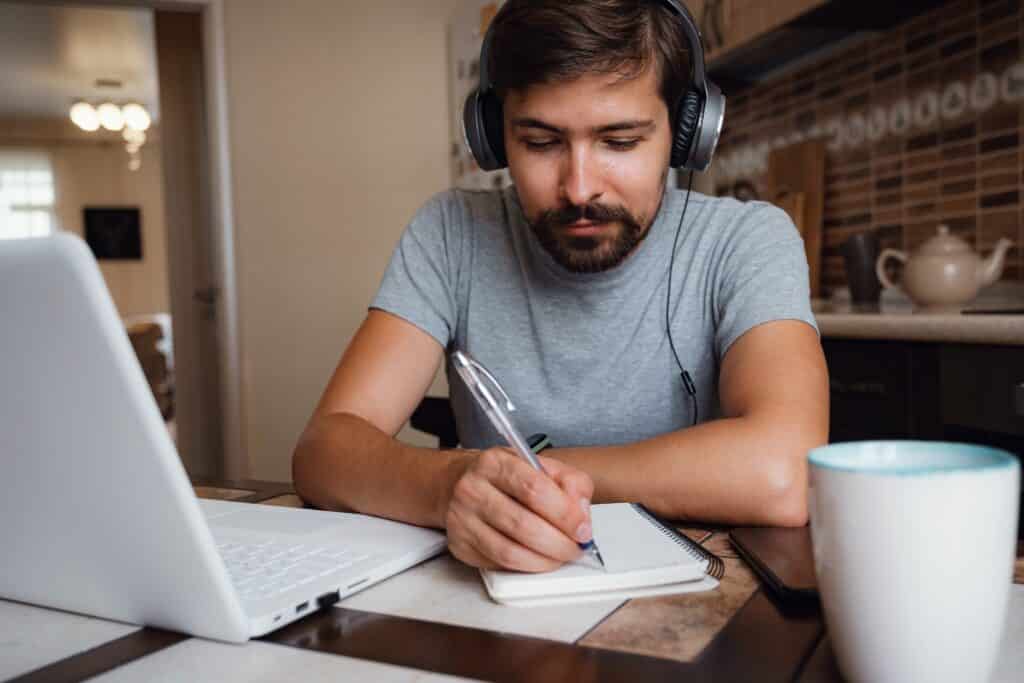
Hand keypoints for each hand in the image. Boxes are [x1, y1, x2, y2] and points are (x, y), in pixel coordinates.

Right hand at [444, 447, 593, 571]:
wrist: (457, 483)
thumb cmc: (504, 477)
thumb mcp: (539, 465)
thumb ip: (570, 481)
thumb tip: (581, 514)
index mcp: (495, 463)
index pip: (535, 489)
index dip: (565, 514)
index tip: (582, 528)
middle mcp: (473, 489)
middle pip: (524, 525)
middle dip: (559, 543)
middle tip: (576, 547)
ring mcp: (462, 519)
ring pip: (511, 552)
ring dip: (545, 560)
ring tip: (561, 555)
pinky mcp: (460, 545)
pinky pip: (500, 564)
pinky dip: (526, 566)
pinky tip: (538, 558)